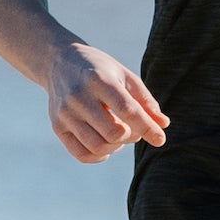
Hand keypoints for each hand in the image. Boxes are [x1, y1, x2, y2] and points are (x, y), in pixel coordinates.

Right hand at [47, 37, 168, 163]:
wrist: (59, 63)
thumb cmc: (100, 71)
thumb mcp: (125, 76)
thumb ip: (145, 101)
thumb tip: (162, 125)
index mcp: (99, 80)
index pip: (127, 110)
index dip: (147, 127)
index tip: (160, 139)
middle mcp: (78, 97)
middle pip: (113, 133)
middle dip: (131, 136)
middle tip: (134, 128)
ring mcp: (64, 113)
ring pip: (98, 147)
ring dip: (116, 147)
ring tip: (119, 135)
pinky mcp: (57, 126)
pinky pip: (81, 154)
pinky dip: (99, 156)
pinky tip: (106, 145)